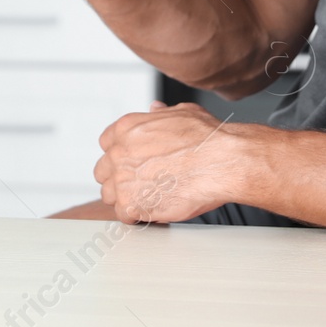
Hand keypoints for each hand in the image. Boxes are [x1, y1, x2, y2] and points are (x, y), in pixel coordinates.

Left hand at [94, 101, 257, 222]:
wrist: (221, 161)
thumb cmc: (208, 139)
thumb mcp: (182, 112)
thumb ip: (161, 113)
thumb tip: (154, 109)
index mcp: (126, 128)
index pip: (107, 144)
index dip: (121, 156)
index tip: (132, 163)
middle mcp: (119, 152)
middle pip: (104, 171)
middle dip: (120, 178)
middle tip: (141, 184)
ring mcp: (123, 179)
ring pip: (110, 195)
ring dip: (126, 198)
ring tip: (148, 200)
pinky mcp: (131, 204)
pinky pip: (123, 215)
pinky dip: (137, 217)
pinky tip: (153, 211)